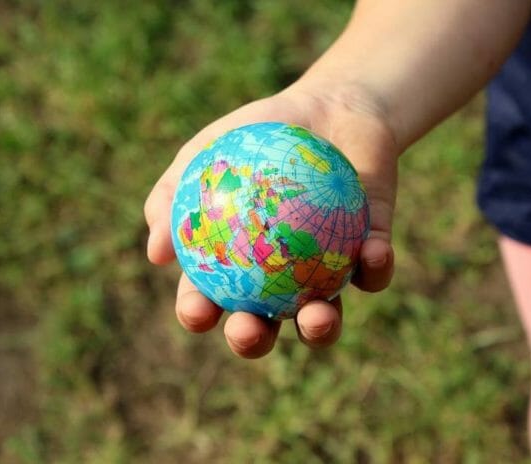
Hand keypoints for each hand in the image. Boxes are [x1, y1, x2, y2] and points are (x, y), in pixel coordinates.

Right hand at [144, 82, 398, 357]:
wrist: (328, 107)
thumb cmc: (261, 132)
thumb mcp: (206, 150)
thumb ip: (172, 193)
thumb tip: (155, 254)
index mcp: (237, 263)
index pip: (210, 298)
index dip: (199, 314)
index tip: (197, 311)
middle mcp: (280, 279)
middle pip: (264, 324)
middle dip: (254, 340)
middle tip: (250, 329)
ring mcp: (325, 271)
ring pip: (322, 315)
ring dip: (320, 328)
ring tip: (317, 316)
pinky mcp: (370, 254)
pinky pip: (374, 272)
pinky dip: (375, 268)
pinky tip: (371, 253)